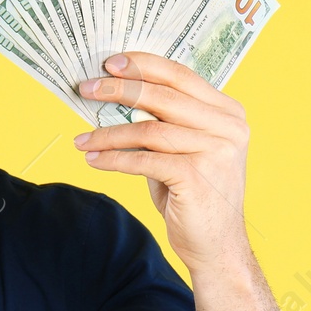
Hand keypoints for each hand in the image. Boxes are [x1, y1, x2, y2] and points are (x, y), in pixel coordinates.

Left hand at [74, 51, 250, 270]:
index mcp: (228, 112)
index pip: (181, 76)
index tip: (110, 63)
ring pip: (148, 129)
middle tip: (86, 88)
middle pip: (163, 96)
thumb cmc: (194, 195)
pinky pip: (143, 160)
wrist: (217, 247)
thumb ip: (163, 122)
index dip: (143, 65)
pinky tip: (93, 160)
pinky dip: (113, 159)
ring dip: (108, 134)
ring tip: (82, 139)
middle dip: (119, 90)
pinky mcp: (197, 177)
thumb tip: (116, 96)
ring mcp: (216, 151)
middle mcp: (228, 127)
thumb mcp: (183, 150)